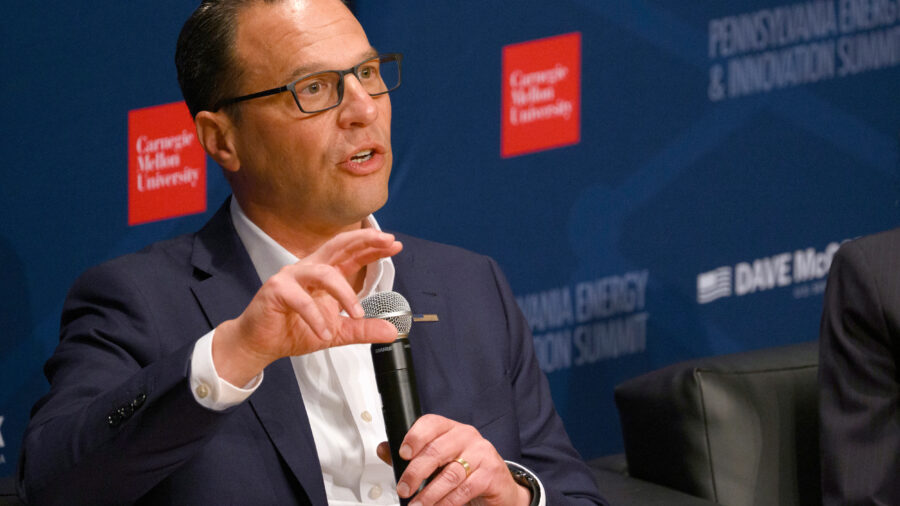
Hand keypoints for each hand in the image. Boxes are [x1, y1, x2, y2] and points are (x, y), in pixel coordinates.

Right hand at [213, 229, 402, 384]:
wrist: (261, 344)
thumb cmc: (294, 330)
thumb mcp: (337, 332)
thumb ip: (363, 329)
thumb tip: (392, 331)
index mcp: (325, 273)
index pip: (352, 254)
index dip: (373, 246)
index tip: (395, 244)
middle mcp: (309, 268)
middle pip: (338, 246)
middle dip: (364, 241)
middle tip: (386, 242)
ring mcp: (292, 276)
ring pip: (324, 273)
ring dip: (344, 294)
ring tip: (356, 314)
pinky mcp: (277, 290)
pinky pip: (301, 300)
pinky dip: (316, 318)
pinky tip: (325, 333)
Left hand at [382, 414, 531, 505]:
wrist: (499, 488)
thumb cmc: (467, 472)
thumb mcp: (439, 462)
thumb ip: (412, 456)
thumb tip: (384, 449)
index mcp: (451, 429)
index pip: (431, 423)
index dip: (414, 437)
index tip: (402, 454)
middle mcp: (467, 436)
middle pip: (436, 450)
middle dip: (415, 473)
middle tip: (404, 489)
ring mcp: (481, 453)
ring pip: (449, 474)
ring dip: (429, 494)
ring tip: (417, 505)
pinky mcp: (491, 473)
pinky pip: (464, 489)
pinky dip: (447, 502)